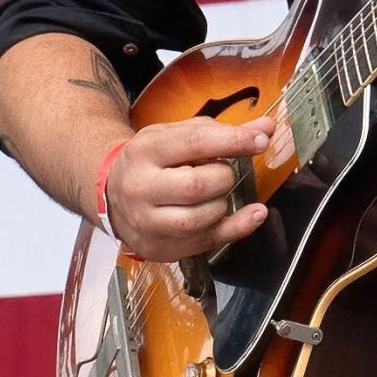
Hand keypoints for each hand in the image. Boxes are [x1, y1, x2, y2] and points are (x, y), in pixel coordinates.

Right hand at [103, 113, 287, 260]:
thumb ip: (221, 132)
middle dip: (223, 177)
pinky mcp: (158, 247)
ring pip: (200, 218)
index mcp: (145, 151)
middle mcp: (140, 188)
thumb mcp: (177, 136)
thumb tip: (265, 129)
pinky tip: (253, 214)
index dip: (233, 141)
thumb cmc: (152, 161)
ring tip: (215, 192)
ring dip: (222, 202)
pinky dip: (238, 228)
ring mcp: (146, 222)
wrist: (111, 193)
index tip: (260, 140)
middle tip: (223, 172)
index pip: (195, 144)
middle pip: (196, 186)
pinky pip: (206, 241)